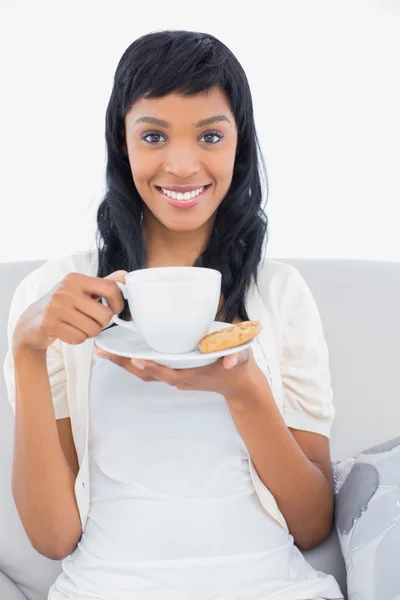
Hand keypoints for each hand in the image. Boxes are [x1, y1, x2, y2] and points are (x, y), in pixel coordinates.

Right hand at [13, 270, 127, 354]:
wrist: (31, 322)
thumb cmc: (62, 305)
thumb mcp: (80, 289)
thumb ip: (103, 284)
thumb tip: (125, 275)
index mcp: (77, 278)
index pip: (111, 288)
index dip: (118, 303)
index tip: (114, 309)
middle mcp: (66, 290)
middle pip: (106, 315)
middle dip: (103, 323)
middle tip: (92, 320)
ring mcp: (56, 306)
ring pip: (94, 329)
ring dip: (89, 332)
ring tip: (78, 325)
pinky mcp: (50, 324)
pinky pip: (79, 338)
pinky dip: (77, 339)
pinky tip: (68, 331)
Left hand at [94, 345, 256, 398]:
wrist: (237, 383)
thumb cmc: (238, 367)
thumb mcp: (242, 358)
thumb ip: (237, 357)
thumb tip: (230, 361)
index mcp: (193, 373)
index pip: (169, 373)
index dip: (153, 368)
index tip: (137, 358)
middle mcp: (179, 377)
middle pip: (147, 375)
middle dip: (124, 364)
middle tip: (103, 351)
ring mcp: (173, 376)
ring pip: (143, 373)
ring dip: (122, 363)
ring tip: (102, 350)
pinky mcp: (171, 371)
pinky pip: (148, 368)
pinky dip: (132, 360)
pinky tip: (119, 349)